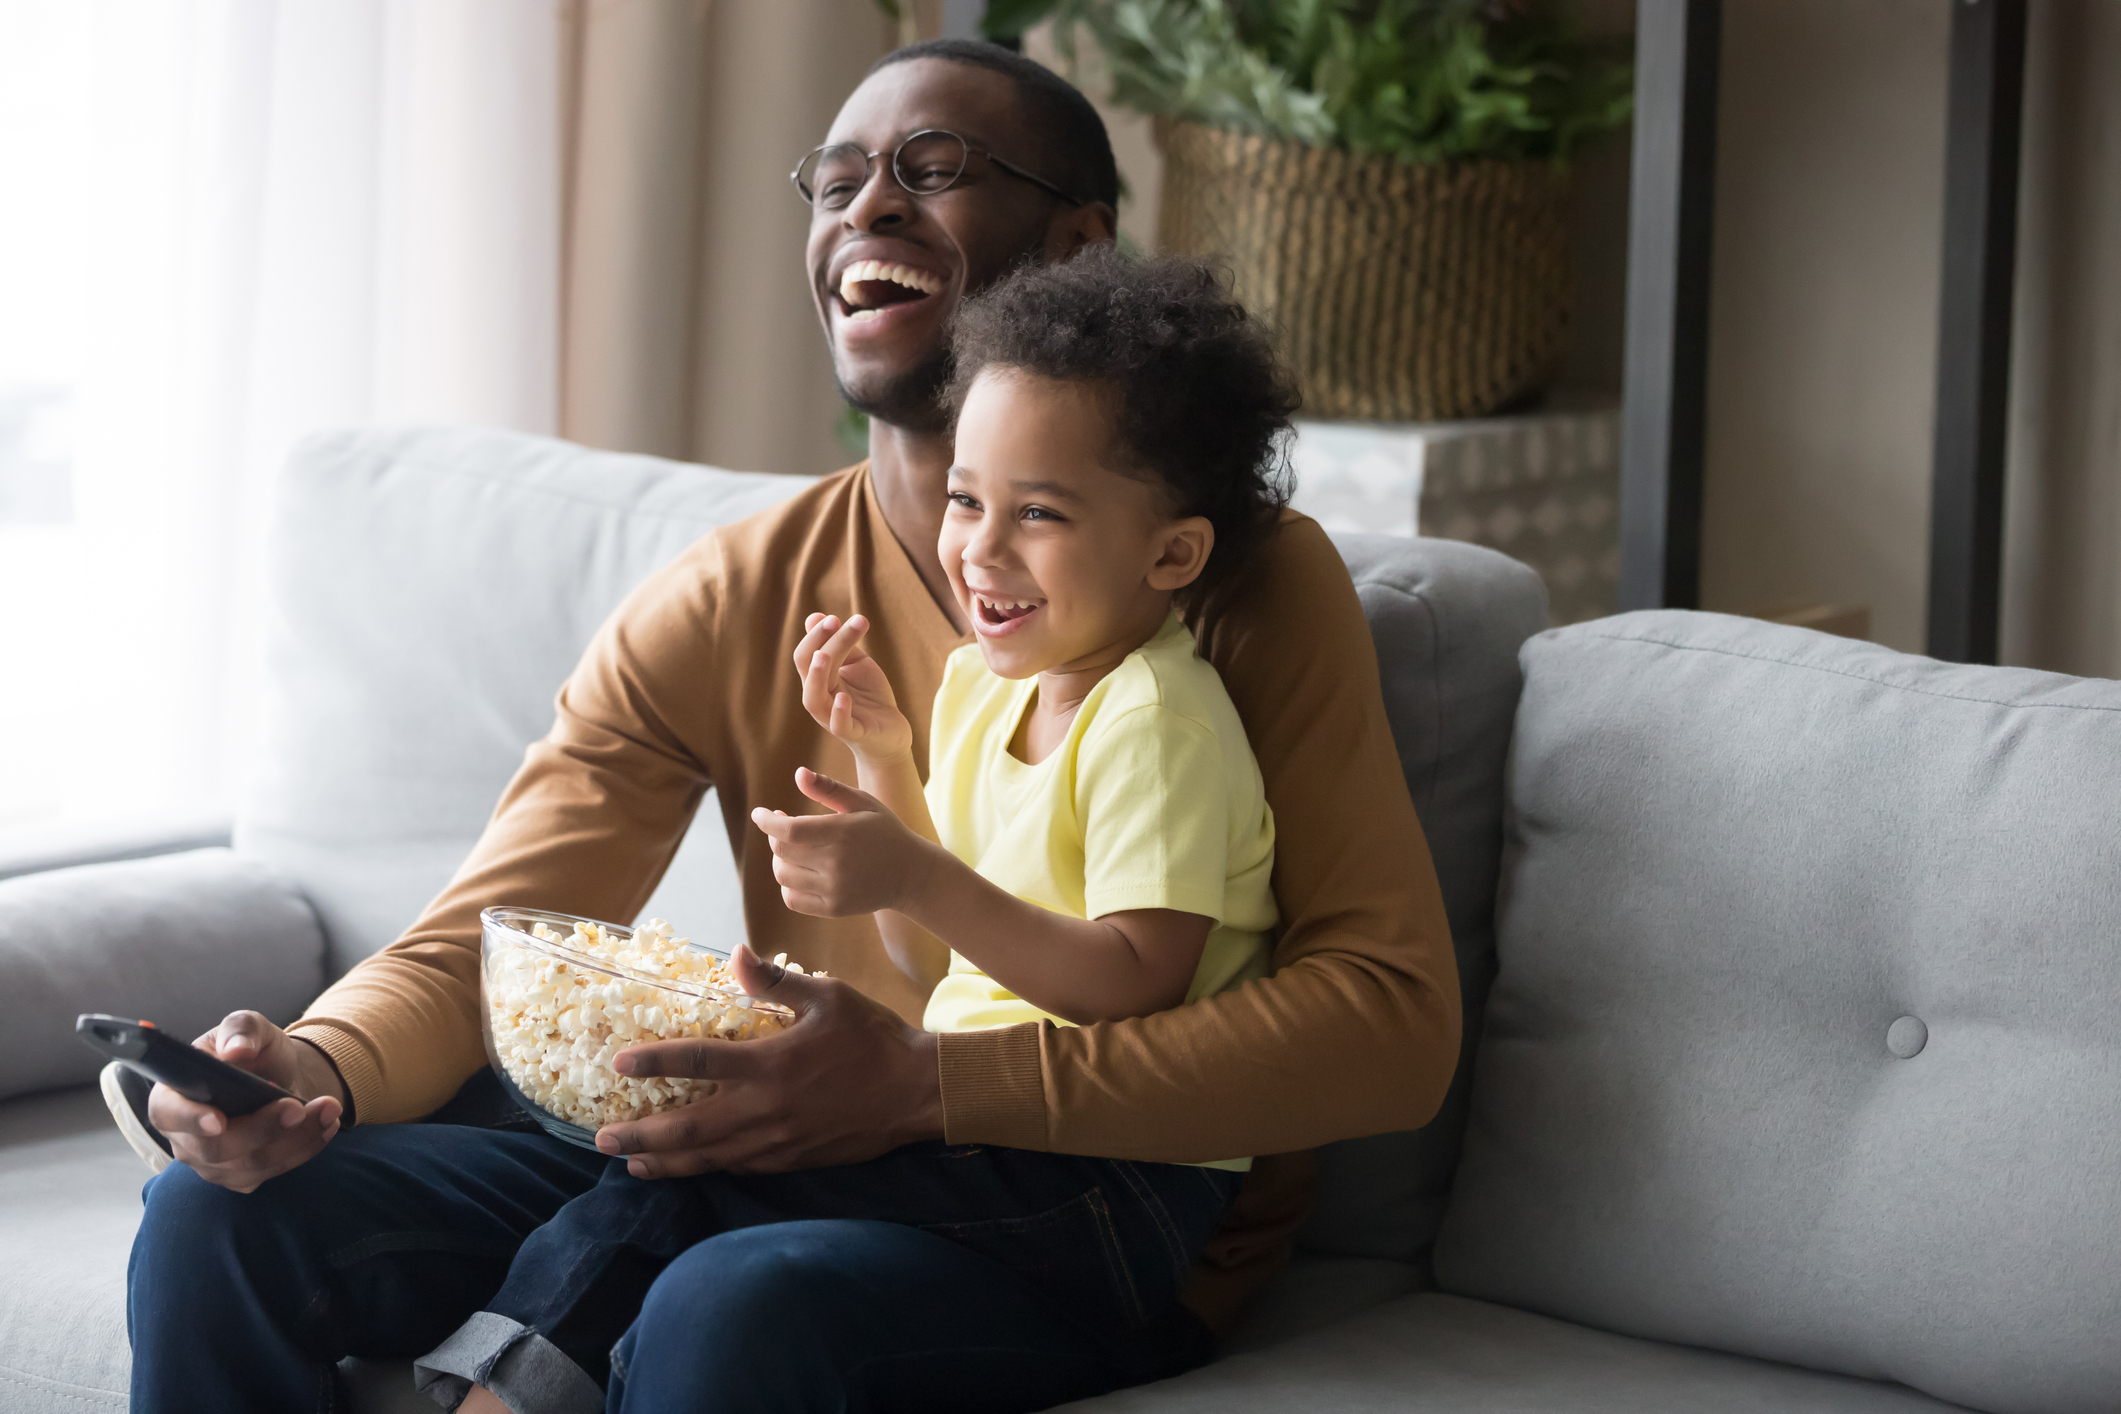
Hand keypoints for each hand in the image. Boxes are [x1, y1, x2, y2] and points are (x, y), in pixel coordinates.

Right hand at [145, 1011, 346, 1192]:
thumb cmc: (252, 1052)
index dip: (191, 1120)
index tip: (219, 1121)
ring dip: (297, 1138)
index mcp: (172, 1096)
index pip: (168, 1114)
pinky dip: (307, 1147)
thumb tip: (236, 1049)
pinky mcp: (242, 1176)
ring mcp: (213, 1163)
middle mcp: (186, 1138)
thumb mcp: (248, 1027)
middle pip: (217, 1149)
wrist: (278, 1076)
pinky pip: (275, 1171)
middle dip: (262, 1129)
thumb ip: (240, 1030)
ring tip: (329, 1107)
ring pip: (253, 1164)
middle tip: (296, 1108)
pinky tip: (328, 1123)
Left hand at [595, 942, 942, 1175]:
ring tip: (632, 1165)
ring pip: (709, 1158)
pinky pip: (739, 1167)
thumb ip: (776, 982)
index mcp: (769, 1064)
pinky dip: (707, 1168)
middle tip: (603, 1139)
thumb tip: (735, 955)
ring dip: (665, 1162)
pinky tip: (690, 1167)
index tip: (618, 1063)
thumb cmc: (872, 1038)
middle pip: (688, 1129)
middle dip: (641, 1136)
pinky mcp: (792, 1160)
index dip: (653, 1062)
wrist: (916, 1092)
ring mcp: (777, 1141)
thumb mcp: (828, 997)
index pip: (696, 1061)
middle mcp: (764, 1109)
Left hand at [752, 767, 939, 916]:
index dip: (768, 822)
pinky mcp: (833, 909)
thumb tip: (798, 773)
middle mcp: (838, 864)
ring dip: (780, 859)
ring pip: (783, 875)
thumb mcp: (863, 803)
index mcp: (844, 833)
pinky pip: (792, 899)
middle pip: (782, 851)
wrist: (911, 874)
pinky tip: (798, 870)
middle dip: (775, 836)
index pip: (790, 830)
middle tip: (782, 826)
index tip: (760, 813)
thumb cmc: (885, 831)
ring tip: (791, 848)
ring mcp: (835, 890)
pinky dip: (787, 884)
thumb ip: (830, 788)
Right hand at [794, 613, 911, 761]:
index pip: (808, 653)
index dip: (817, 634)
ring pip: (813, 700)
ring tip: (823, 655)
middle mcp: (820, 697)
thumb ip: (839, 644)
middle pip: (809, 668)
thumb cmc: (869, 695)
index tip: (836, 618)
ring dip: (817, 676)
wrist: (891, 731)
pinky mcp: (853, 733)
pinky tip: (844, 697)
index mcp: (819, 679)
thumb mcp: (856, 664)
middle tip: (835, 621)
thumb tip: (815, 617)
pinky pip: (839, 726)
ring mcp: (832, 717)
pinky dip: (839, 712)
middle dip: (819, 642)